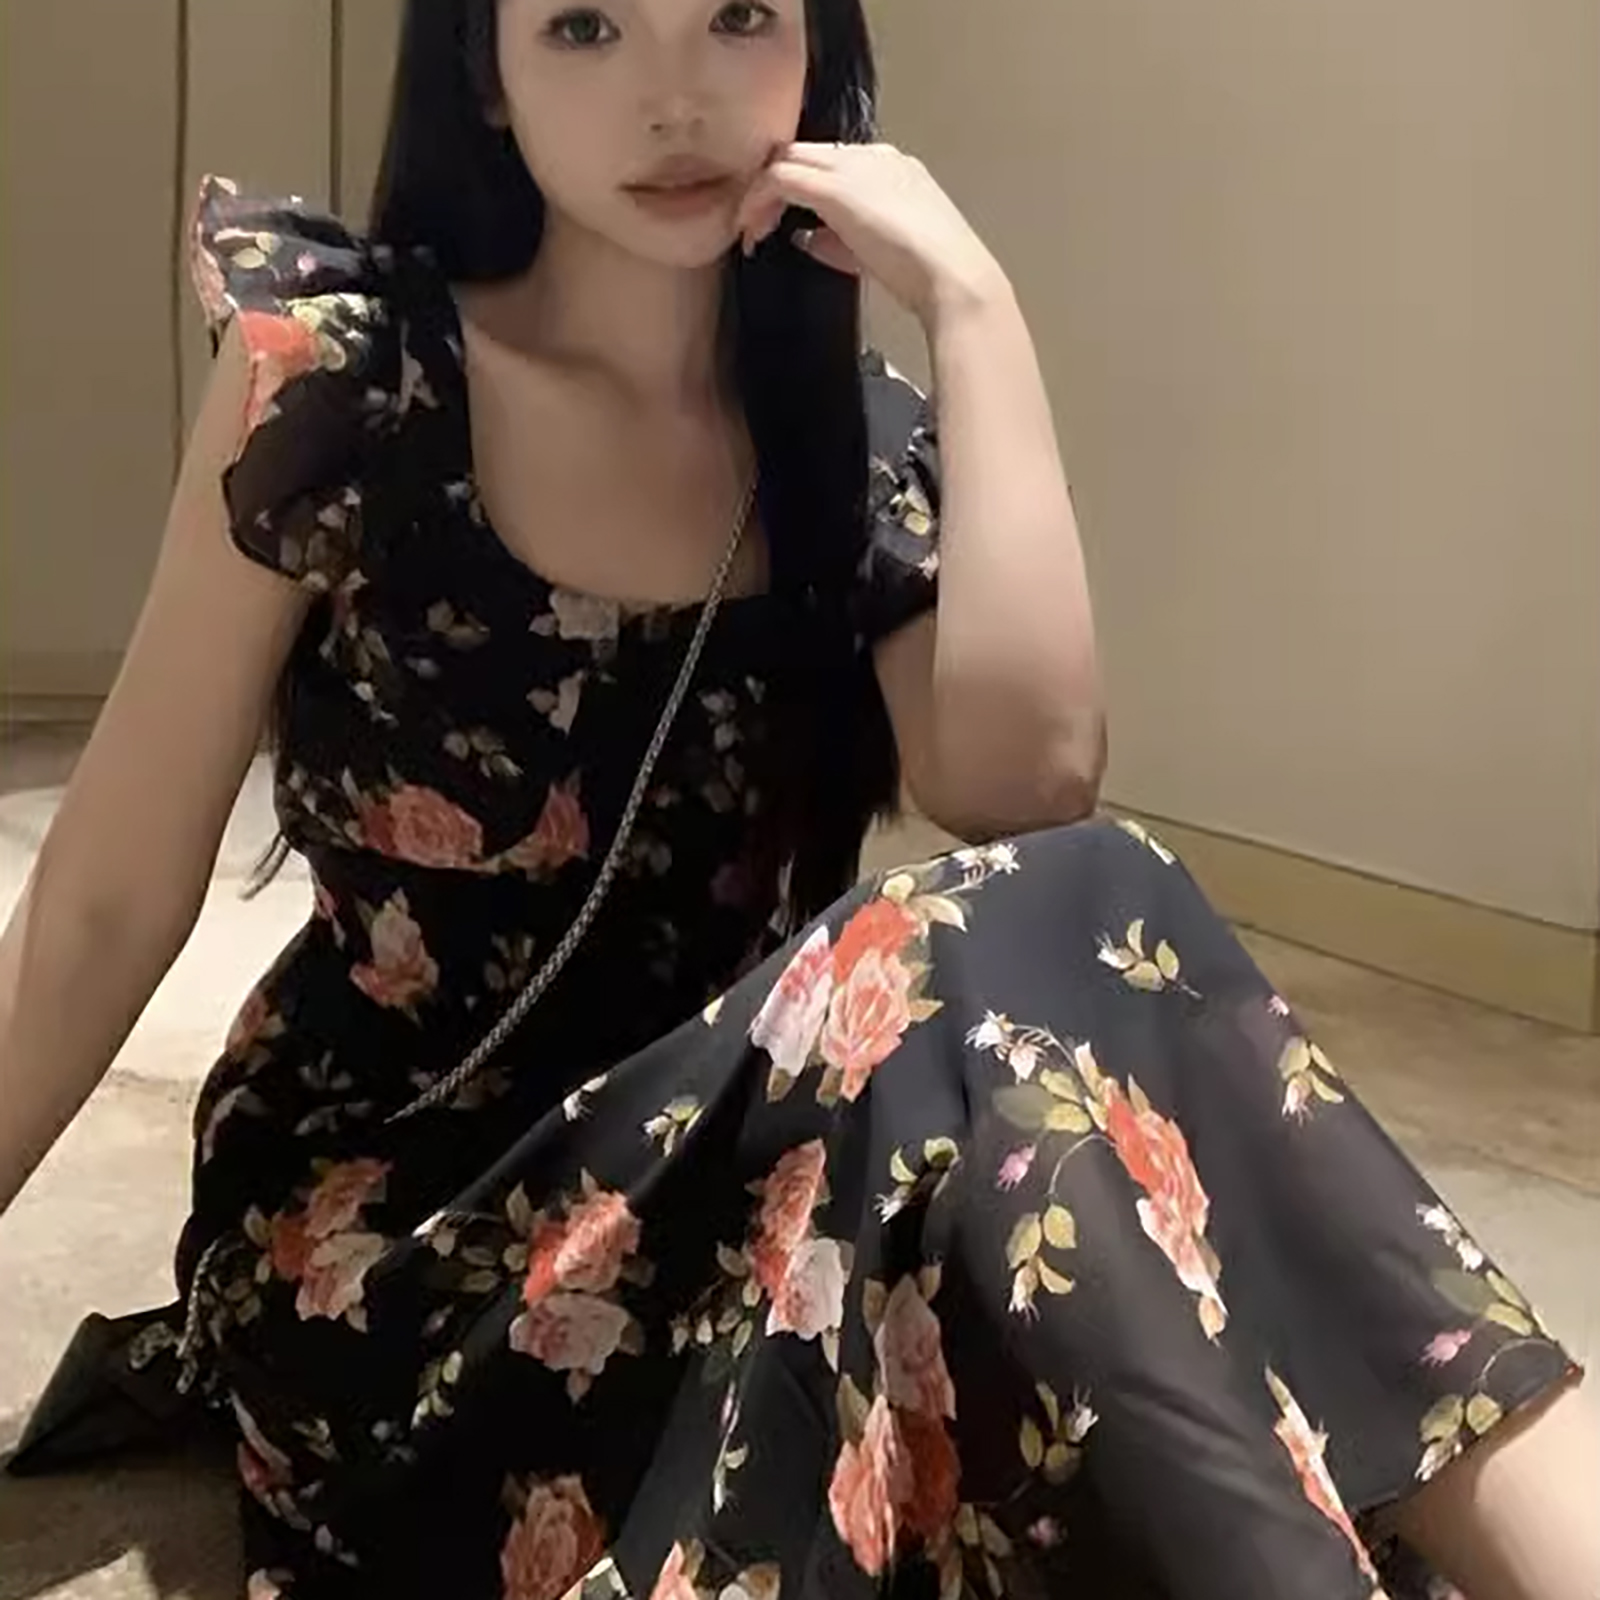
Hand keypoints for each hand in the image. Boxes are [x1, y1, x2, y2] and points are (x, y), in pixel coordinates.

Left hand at [736, 142, 1008, 326]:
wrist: (952, 276)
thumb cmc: (928, 274)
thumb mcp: (881, 252)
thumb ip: (843, 240)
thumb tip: (809, 238)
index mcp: (892, 167)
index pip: (831, 162)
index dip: (802, 188)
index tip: (784, 222)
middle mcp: (871, 155)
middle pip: (805, 153)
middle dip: (775, 186)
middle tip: (756, 226)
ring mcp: (854, 167)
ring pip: (788, 160)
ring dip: (762, 194)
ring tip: (751, 232)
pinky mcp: (835, 187)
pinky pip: (780, 179)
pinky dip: (757, 201)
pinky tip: (751, 231)